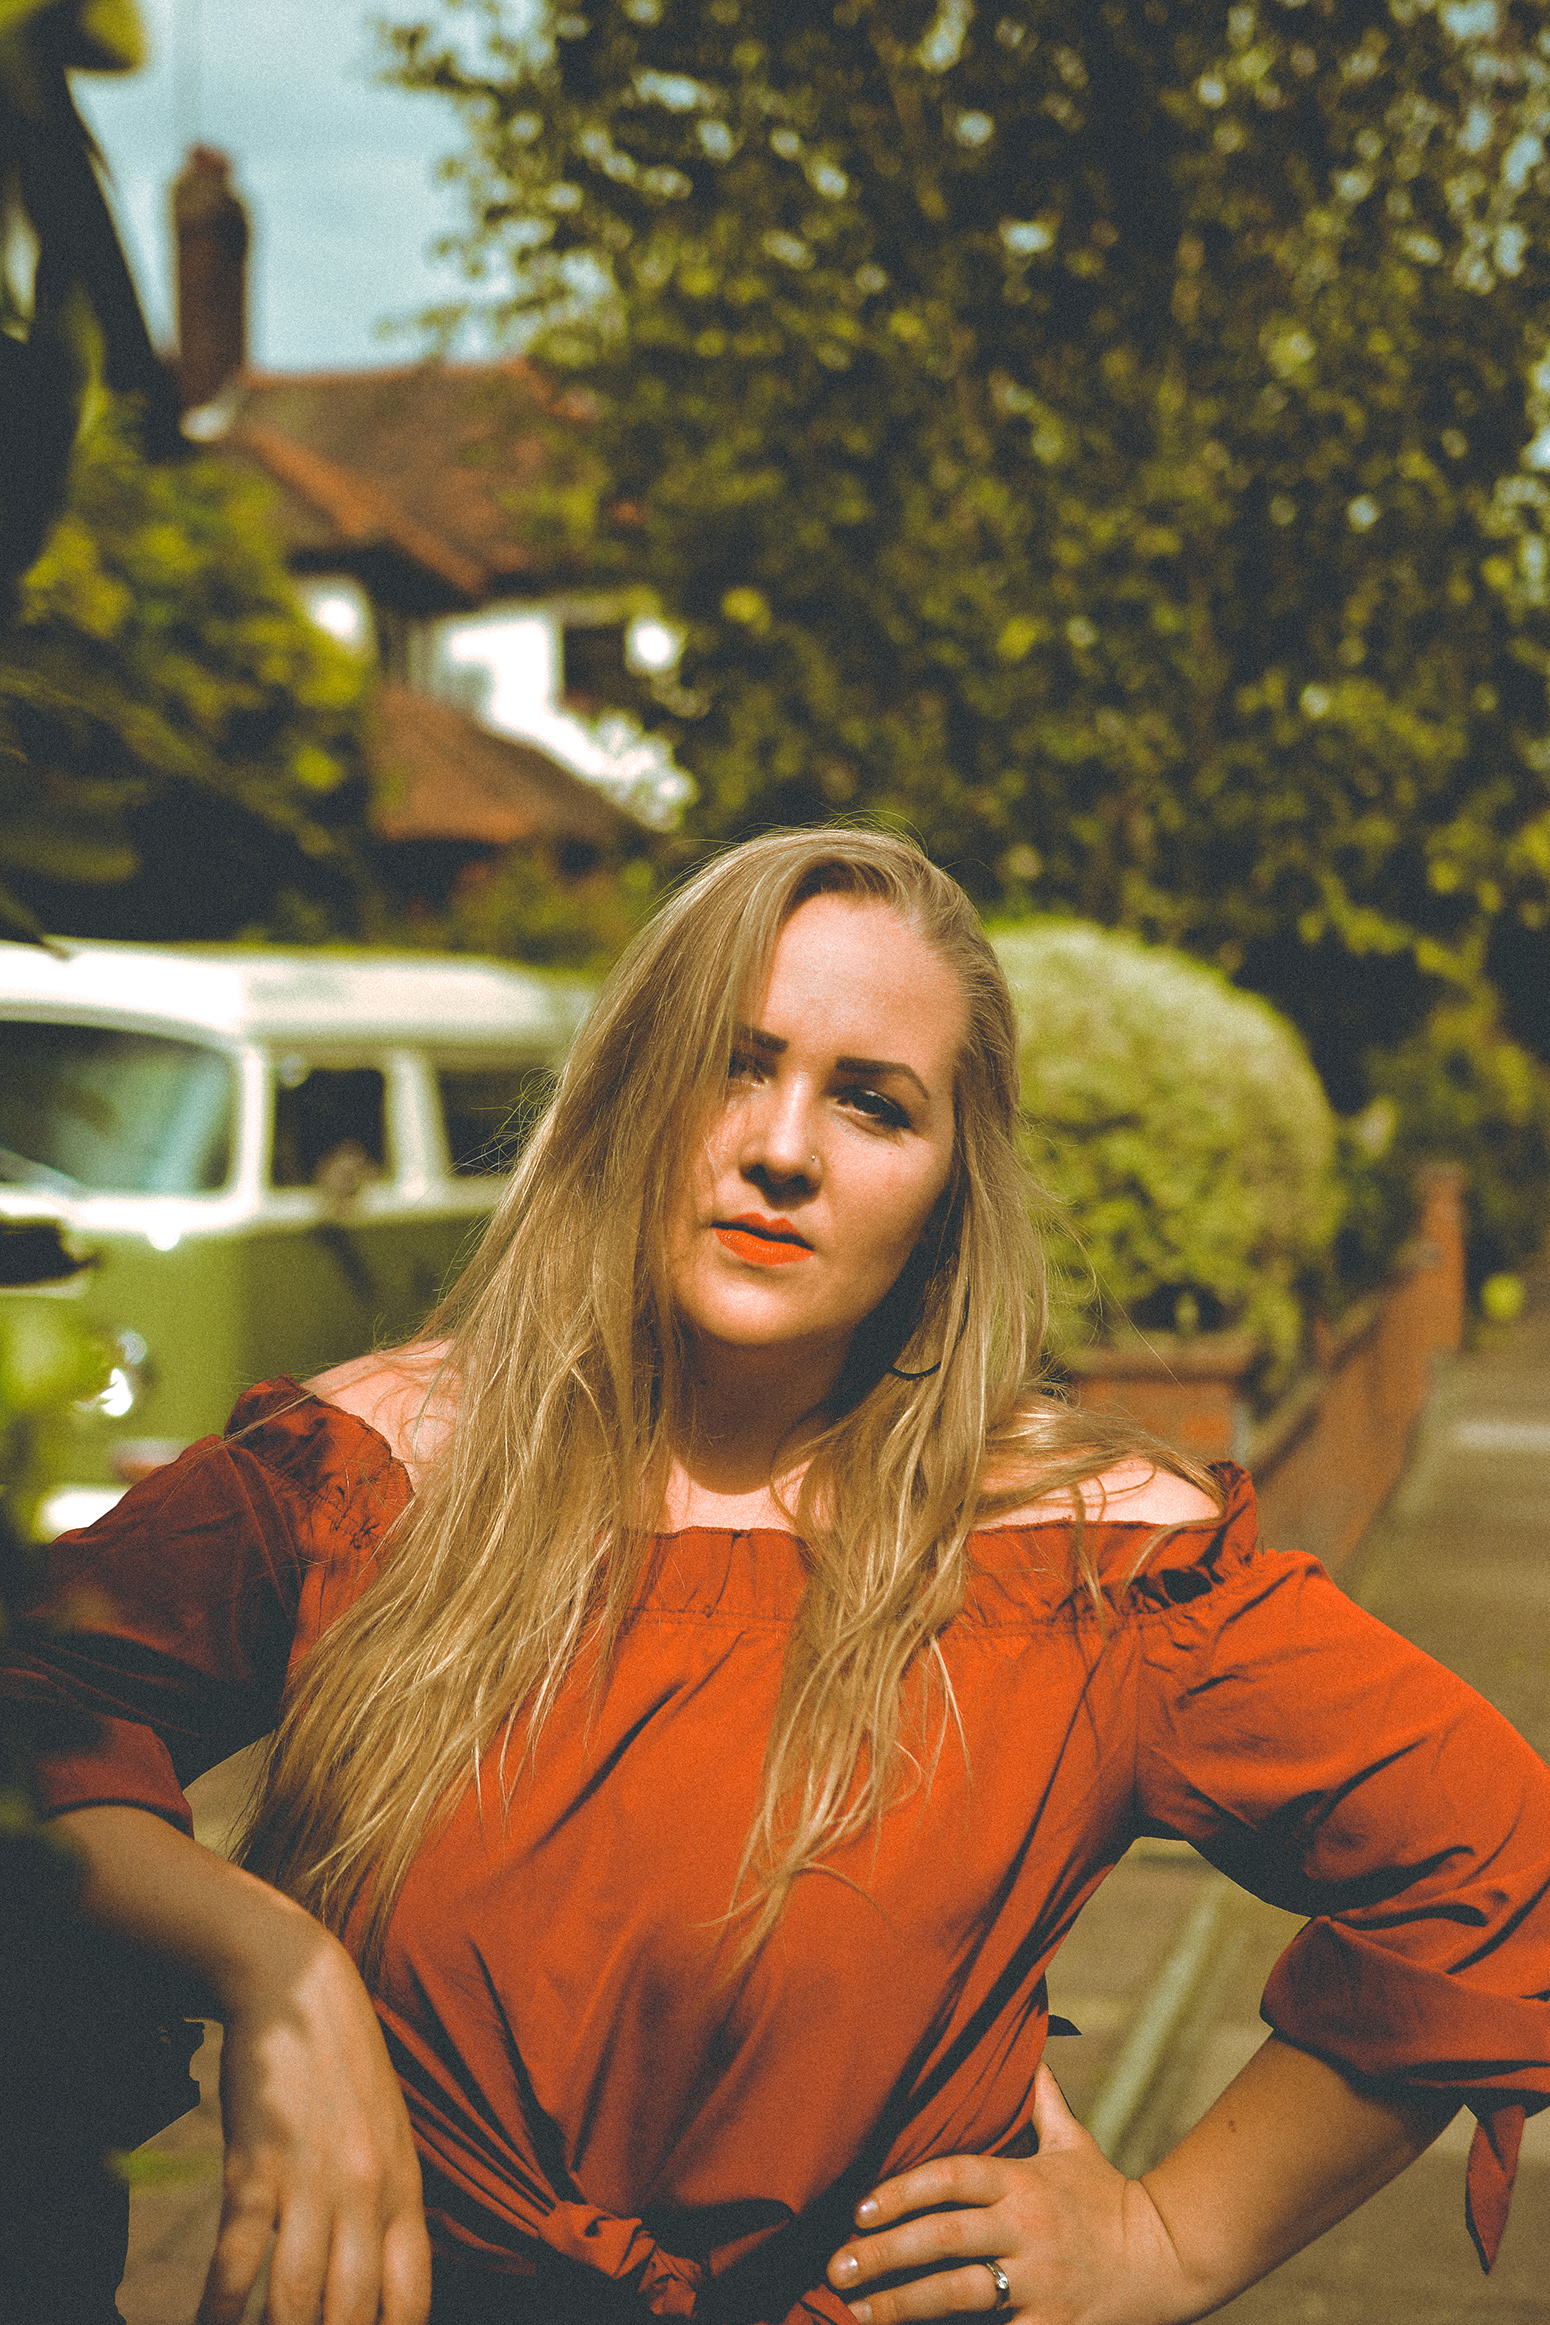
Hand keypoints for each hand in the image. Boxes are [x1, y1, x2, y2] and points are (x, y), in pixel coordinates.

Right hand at [197, 1928, 431, 2324]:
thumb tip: (380, 2287)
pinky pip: (236, 2261)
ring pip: (293, 2303)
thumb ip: (389, 2207)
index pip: (410, 2300)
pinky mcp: (255, 2166)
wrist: (300, 1988)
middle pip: (351, 2316)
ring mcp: (310, 2182)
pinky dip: (217, 2310)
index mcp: (404, 2190)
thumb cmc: (344, 2070)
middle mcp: (365, 2195)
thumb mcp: (389, 2137)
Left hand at [826, 2065, 1191, 2324]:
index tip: (859, 2208)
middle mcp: (1027, 2227)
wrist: (1170, 2256)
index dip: (902, 2190)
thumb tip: (1030, 2051)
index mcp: (1023, 2180)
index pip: (952, 2176)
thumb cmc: (1109, 2198)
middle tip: (836, 2265)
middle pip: (945, 2236)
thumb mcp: (1074, 2143)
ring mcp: (1040, 2280)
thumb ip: (1043, 2101)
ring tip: (855, 2313)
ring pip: (961, 2292)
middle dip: (885, 2252)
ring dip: (903, 2304)